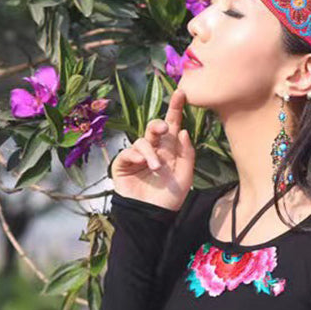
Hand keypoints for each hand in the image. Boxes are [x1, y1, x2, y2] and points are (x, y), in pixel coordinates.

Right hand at [111, 88, 194, 210]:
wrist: (152, 216)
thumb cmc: (169, 197)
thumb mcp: (185, 175)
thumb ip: (187, 153)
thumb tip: (183, 130)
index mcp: (169, 150)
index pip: (172, 125)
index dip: (176, 109)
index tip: (181, 93)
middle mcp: (153, 150)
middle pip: (154, 127)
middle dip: (158, 124)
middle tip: (164, 128)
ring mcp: (137, 156)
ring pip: (142, 141)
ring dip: (150, 152)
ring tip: (156, 168)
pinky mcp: (124, 164)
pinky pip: (128, 152)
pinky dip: (136, 156)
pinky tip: (143, 165)